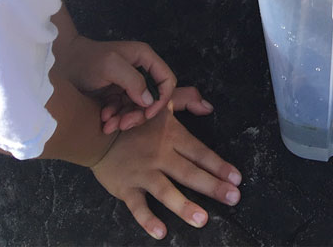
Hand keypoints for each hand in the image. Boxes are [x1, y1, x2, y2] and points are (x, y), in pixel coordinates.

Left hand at [56, 38, 178, 132]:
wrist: (61, 64)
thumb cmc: (86, 60)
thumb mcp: (110, 65)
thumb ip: (133, 81)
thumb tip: (149, 101)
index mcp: (144, 59)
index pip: (167, 80)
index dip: (162, 98)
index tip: (149, 112)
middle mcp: (140, 71)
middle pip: (152, 99)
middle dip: (139, 114)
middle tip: (123, 124)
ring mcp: (128, 85)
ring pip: (137, 109)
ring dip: (125, 119)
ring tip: (109, 124)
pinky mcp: (116, 95)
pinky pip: (123, 112)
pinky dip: (115, 118)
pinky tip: (103, 119)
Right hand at [89, 110, 241, 239]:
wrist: (95, 131)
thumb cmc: (132, 118)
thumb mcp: (159, 103)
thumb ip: (186, 100)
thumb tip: (209, 106)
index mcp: (170, 136)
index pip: (200, 152)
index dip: (219, 165)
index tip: (236, 179)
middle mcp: (159, 155)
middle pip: (189, 172)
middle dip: (213, 186)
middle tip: (233, 198)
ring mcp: (142, 173)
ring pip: (166, 190)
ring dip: (183, 206)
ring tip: (202, 219)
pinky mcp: (126, 187)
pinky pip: (137, 206)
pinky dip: (147, 219)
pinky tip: (161, 232)